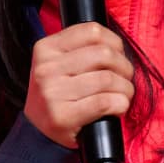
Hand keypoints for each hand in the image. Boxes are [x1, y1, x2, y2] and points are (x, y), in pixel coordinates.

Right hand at [25, 25, 133, 145]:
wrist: (38, 132)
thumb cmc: (58, 94)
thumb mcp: (59, 63)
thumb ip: (82, 48)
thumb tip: (117, 45)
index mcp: (45, 48)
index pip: (92, 31)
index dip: (114, 42)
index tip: (118, 55)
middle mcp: (46, 69)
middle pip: (104, 54)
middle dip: (124, 67)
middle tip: (125, 78)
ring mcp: (52, 93)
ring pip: (107, 79)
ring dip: (125, 89)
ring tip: (122, 95)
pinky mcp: (62, 117)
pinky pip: (104, 102)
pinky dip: (120, 104)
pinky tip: (117, 107)